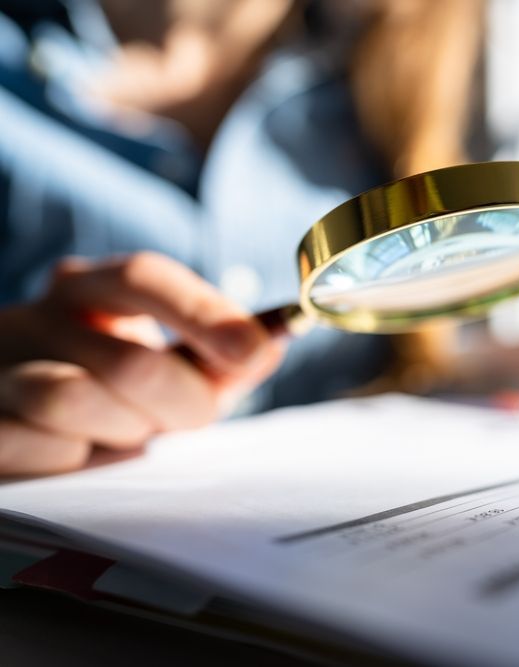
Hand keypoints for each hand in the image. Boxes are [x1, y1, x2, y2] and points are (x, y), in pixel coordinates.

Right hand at [0, 253, 283, 475]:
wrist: (16, 413)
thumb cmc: (115, 389)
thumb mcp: (172, 364)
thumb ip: (223, 358)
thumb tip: (268, 344)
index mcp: (92, 290)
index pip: (144, 278)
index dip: (204, 312)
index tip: (253, 348)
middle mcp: (40, 318)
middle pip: (130, 360)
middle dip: (179, 404)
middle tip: (184, 416)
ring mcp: (1, 368)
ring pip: (70, 400)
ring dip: (119, 430)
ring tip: (121, 431)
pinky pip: (41, 448)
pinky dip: (73, 459)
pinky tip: (73, 450)